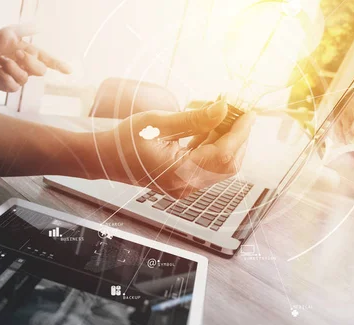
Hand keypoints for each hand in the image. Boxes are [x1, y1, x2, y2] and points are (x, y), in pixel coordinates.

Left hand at [0, 24, 71, 91]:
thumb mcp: (9, 33)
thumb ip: (24, 30)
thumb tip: (40, 27)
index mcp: (32, 55)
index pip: (49, 60)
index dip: (59, 65)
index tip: (68, 70)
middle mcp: (29, 68)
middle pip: (41, 70)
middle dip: (30, 61)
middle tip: (17, 52)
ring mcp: (20, 78)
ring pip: (25, 77)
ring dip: (12, 66)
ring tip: (1, 59)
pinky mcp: (11, 86)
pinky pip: (14, 85)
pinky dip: (6, 76)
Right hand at [96, 100, 255, 197]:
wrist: (106, 158)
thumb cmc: (125, 141)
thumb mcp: (159, 123)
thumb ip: (195, 118)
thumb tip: (223, 108)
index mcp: (180, 173)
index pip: (224, 155)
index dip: (240, 133)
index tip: (248, 113)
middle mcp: (185, 185)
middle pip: (227, 163)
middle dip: (235, 135)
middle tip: (234, 110)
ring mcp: (184, 186)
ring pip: (219, 164)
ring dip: (223, 138)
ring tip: (216, 113)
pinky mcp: (182, 181)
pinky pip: (206, 164)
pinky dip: (211, 145)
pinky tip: (205, 126)